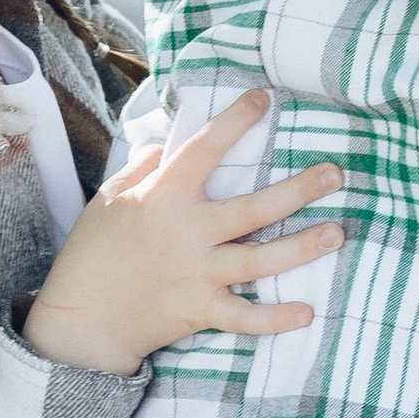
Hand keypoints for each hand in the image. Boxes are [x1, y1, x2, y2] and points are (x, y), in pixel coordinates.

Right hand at [23, 92, 340, 374]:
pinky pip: (244, 318)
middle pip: (252, 209)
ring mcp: (196, 274)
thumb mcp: (109, 197)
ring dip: (302, 248)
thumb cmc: (93, 251)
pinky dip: (275, 318)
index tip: (264, 99)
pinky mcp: (199, 311)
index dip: (235, 122)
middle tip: (336, 174)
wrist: (80, 318)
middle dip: (298, 190)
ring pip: (259, 261)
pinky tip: (307, 312)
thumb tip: (171, 144)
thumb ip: (144, 167)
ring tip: (337, 233)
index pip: (204, 150)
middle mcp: (186, 233)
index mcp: (163, 197)